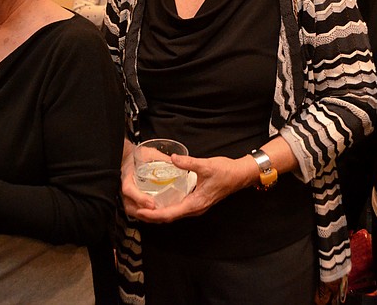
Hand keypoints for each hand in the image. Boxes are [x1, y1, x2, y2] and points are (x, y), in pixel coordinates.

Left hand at [128, 153, 254, 223]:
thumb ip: (188, 163)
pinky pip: (178, 209)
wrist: (240, 175)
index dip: (153, 215)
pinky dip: (166, 208)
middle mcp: (195, 209)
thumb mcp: (206, 165)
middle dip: (151, 216)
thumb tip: (172, 158)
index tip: (140, 212)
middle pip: (169, 218)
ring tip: (142, 208)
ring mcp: (196, 207)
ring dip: (157, 214)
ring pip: (173, 215)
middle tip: (135, 210)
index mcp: (195, 204)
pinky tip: (158, 201)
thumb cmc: (225, 171)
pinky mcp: (197, 202)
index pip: (170, 214)